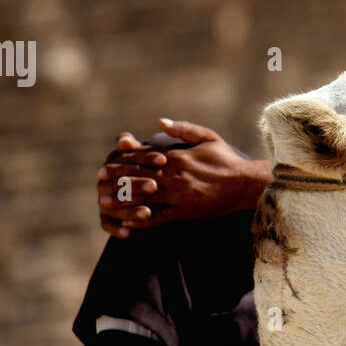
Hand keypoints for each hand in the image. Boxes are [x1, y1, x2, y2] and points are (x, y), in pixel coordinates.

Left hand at [97, 119, 272, 236]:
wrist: (247, 185)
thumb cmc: (227, 160)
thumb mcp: (208, 137)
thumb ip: (183, 129)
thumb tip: (160, 122)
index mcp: (177, 156)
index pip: (142, 157)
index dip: (122, 160)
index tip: (106, 163)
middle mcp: (174, 176)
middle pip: (137, 177)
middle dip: (116, 179)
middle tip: (99, 182)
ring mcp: (179, 196)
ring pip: (143, 198)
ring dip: (122, 200)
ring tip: (105, 203)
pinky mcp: (186, 213)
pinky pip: (159, 218)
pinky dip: (142, 220)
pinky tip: (128, 222)